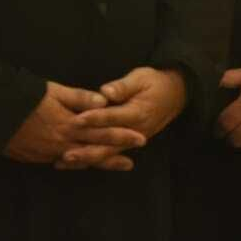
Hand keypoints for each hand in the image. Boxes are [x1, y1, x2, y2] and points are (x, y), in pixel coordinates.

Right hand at [4, 81, 135, 170]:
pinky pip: (62, 162)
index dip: (122, 135)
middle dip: (115, 155)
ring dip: (97, 162)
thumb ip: (80, 97)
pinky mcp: (38, 157)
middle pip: (94, 150)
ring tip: (115, 165)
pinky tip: (82, 164)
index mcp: (71, 124)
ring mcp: (50, 152)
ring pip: (80, 160)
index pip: (102, 131)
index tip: (141, 138)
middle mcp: (63, 142)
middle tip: (133, 161)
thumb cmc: (27, 98)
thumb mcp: (55, 91)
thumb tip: (105, 101)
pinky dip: (75, 163)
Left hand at [62, 67, 186, 167]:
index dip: (94, 118)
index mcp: (137, 112)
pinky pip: (109, 154)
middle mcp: (134, 131)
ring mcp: (131, 140)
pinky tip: (76, 163)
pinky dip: (93, 160)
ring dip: (87, 158)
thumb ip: (123, 86)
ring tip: (65, 161)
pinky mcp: (127, 144)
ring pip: (107, 153)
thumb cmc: (155, 83)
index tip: (76, 120)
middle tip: (65, 152)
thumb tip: (106, 91)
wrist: (175, 95)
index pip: (112, 117)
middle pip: (108, 143)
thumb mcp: (141, 77)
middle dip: (86, 149)